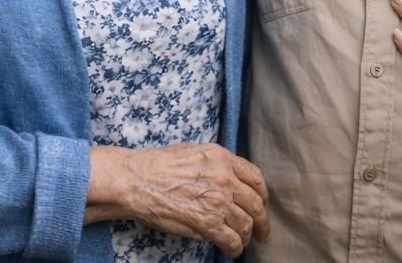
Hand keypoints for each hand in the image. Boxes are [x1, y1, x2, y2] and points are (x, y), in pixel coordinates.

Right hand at [85, 143, 270, 256]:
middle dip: (263, 222)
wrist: (137, 180)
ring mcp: (217, 202)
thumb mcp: (192, 151)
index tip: (261, 204)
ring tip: (242, 243)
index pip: (255, 178)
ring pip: (246, 225)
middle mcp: (225, 179)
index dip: (262, 194)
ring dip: (247, 237)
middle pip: (256, 204)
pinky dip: (235, 248)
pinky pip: (231, 240)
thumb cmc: (157, 165)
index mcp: (222, 158)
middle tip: (264, 233)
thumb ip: (214, 163)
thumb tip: (224, 176)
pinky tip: (231, 250)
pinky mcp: (207, 223)